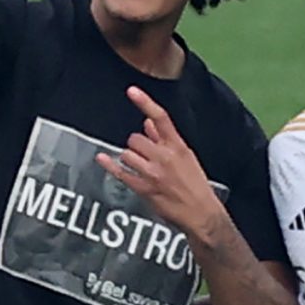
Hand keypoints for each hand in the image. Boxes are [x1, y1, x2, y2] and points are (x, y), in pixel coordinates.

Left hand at [96, 86, 224, 237]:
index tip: (131, 91)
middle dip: (136, 145)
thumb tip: (148, 123)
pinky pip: (121, 172)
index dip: (145, 102)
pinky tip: (102, 158)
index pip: (160, 118)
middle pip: (136, 138)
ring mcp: (153, 173)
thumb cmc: (196, 186)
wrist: (202, 214)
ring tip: (139, 167)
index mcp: (178, 146)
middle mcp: (165, 157)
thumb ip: (166, 139)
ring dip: (129, 158)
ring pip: (127, 153)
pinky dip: (109, 165)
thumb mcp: (186, 157)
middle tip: (144, 156)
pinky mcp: (144, 188)